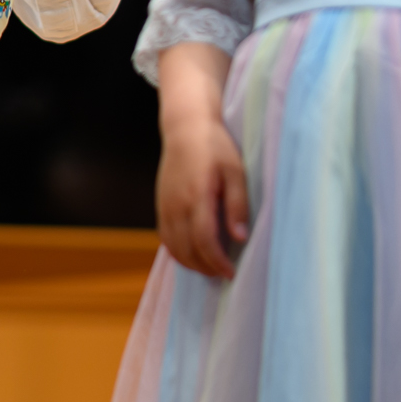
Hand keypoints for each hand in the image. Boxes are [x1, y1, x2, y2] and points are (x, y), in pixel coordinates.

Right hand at [155, 45, 248, 277]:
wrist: (185, 128)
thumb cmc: (215, 147)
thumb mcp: (236, 172)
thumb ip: (237, 205)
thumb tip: (240, 237)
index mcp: (197, 197)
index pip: (204, 241)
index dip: (218, 262)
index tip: (232, 272)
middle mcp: (176, 206)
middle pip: (187, 250)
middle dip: (206, 268)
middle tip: (225, 274)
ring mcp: (165, 206)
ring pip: (173, 247)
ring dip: (191, 263)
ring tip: (211, 268)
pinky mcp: (160, 205)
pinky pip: (165, 238)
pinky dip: (178, 252)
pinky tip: (193, 253)